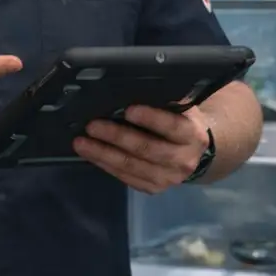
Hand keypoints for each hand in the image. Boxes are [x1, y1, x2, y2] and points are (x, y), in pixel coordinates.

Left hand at [73, 105, 209, 194]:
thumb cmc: (181, 121)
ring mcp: (168, 178)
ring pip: (132, 167)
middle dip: (117, 137)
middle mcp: (183, 160)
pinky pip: (126, 178)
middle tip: (92, 126)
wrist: (194, 154)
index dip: (151, 119)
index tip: (129, 110)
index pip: (172, 127)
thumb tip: (131, 87)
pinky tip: (91, 154)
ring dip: (103, 154)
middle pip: (147, 149)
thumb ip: (163, 101)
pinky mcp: (153, 188)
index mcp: (192, 135)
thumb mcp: (181, 109)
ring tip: (81, 143)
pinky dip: (105, 165)